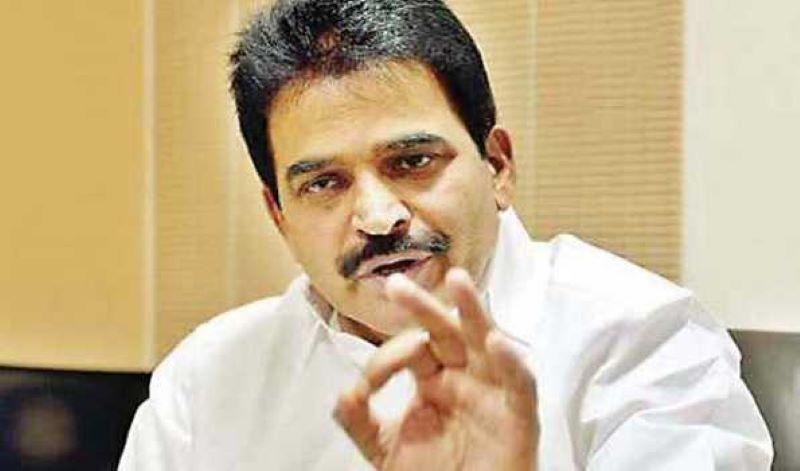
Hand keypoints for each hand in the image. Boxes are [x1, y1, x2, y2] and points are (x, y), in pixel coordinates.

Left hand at [334, 268, 538, 469]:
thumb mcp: (386, 448)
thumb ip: (361, 423)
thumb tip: (342, 395)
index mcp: (433, 378)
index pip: (411, 349)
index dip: (387, 359)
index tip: (366, 387)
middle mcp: (463, 375)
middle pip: (445, 330)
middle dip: (423, 306)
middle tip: (396, 285)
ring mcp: (492, 391)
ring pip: (485, 341)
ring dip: (473, 311)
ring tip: (457, 281)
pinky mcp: (519, 415)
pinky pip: (520, 384)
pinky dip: (512, 362)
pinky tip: (497, 342)